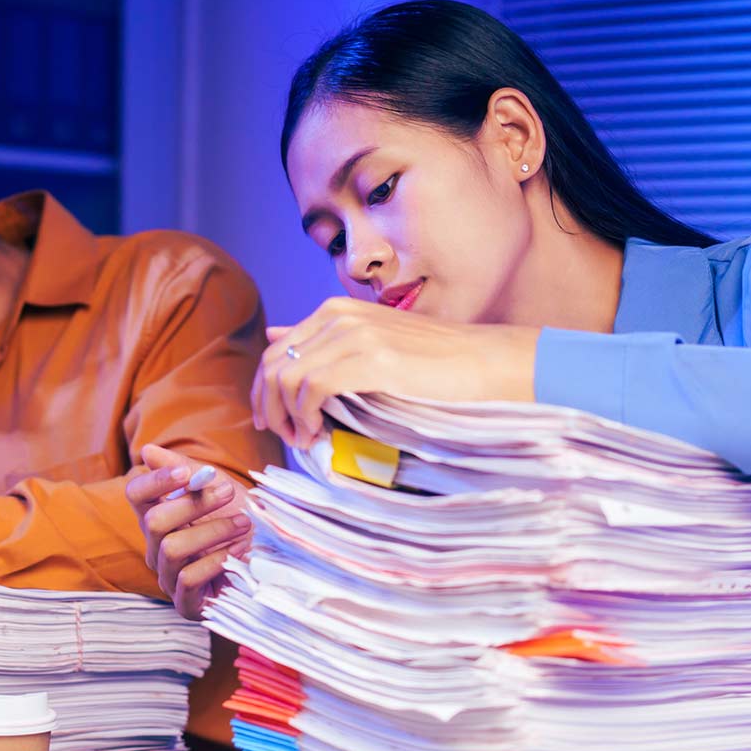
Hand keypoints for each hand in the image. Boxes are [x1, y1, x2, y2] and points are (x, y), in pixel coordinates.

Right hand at [123, 444, 252, 620]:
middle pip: (154, 521)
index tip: (185, 473)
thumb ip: (185, 471)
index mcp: (159, 517)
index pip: (137, 495)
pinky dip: (216, 561)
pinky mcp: (185, 603)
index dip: (155, 481)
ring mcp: (168, 576)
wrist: (272, 560)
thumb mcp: (217, 490)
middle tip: (228, 492)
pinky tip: (239, 551)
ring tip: (243, 523)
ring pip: (172, 549)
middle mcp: (157, 547)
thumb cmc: (240, 522)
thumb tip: (148, 451)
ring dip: (212, 531)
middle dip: (193, 503)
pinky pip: (188, 579)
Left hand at [252, 298, 539, 448]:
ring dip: (287, 417)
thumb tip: (274, 334)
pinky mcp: (371, 358)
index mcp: (334, 311)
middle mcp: (338, 316)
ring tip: (304, 439)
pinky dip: (306, 416)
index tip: (271, 423)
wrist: (485, 362)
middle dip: (268, 406)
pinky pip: (313, 389)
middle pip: (273, 364)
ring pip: (288, 378)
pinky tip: (318, 433)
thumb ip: (323, 341)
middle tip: (283, 437)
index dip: (264, 390)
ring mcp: (354, 334)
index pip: (275, 350)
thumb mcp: (370, 343)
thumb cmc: (432, 362)